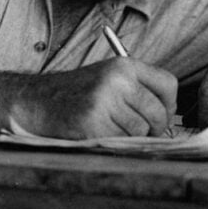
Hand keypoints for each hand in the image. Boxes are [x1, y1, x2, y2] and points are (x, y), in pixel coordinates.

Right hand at [10, 58, 176, 138]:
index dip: (169, 105)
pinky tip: (100, 134)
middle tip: (144, 132)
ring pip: (141, 130)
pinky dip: (115, 143)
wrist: (37, 101)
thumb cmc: (77, 93)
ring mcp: (105, 102)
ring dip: (132, 137)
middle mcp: (117, 80)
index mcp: (124, 65)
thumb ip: (138, 88)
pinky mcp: (93, 124)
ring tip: (114, 130)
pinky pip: (121, 141)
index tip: (162, 114)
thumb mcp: (109, 77)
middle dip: (155, 128)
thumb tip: (169, 115)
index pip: (168, 84)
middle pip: (159, 112)